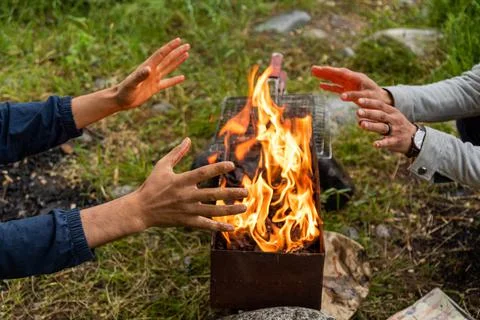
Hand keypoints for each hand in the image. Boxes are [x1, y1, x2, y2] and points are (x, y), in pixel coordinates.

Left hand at [114, 38, 189, 109]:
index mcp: (148, 67)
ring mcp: (154, 79)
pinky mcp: (154, 88)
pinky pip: (167, 82)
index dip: (170, 47)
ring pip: (169, 68)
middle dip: (177, 52)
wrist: (120, 100)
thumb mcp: (132, 84)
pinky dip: (175, 80)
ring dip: (177, 61)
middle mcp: (152, 71)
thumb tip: (149, 69)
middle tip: (187, 45)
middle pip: (167, 59)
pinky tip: (182, 77)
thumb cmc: (124, 91)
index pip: (161, 54)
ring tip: (186, 54)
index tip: (179, 40)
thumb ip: (140, 76)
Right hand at [132, 138, 247, 231]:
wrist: (140, 210)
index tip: (232, 165)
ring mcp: (187, 210)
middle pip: (212, 194)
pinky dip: (218, 226)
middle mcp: (186, 196)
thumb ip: (176, 153)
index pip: (203, 173)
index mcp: (181, 181)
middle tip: (246, 191)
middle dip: (230, 193)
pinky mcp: (186, 221)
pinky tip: (232, 226)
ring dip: (229, 209)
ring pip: (212, 211)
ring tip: (244, 206)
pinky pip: (205, 225)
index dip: (217, 168)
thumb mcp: (162, 166)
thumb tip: (188, 139)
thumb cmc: (151, 185)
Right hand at [311, 66, 391, 104]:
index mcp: (358, 78)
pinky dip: (329, 86)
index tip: (322, 69)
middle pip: (337, 74)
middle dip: (325, 71)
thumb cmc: (378, 99)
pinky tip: (320, 85)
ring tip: (313, 73)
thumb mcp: (369, 98)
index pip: (342, 73)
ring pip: (335, 78)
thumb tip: (347, 97)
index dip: (332, 72)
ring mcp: (350, 84)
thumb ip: (358, 96)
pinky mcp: (348, 89)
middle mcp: (352, 79)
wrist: (382, 99)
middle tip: (313, 69)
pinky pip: (337, 87)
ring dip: (325, 76)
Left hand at [356, 98, 416, 153]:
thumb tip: (358, 115)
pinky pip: (388, 142)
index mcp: (392, 111)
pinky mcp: (396, 141)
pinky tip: (375, 144)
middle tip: (358, 111)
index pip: (380, 105)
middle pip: (380, 115)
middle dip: (369, 113)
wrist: (415, 138)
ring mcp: (395, 130)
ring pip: (383, 127)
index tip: (359, 100)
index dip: (370, 102)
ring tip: (362, 124)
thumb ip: (375, 115)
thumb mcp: (389, 117)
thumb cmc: (396, 126)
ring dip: (372, 125)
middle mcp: (394, 119)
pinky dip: (382, 143)